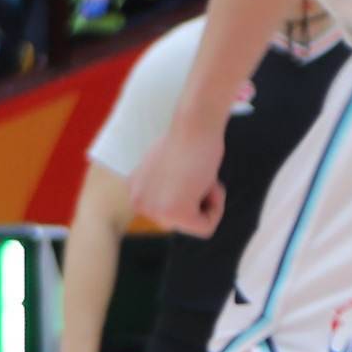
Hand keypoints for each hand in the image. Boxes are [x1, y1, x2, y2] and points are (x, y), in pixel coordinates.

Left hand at [126, 114, 227, 239]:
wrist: (195, 122)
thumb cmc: (189, 138)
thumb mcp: (168, 167)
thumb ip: (167, 186)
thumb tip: (175, 196)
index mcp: (134, 191)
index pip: (169, 210)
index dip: (188, 192)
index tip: (185, 168)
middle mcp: (138, 202)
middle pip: (180, 221)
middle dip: (197, 198)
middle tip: (195, 170)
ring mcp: (153, 210)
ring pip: (194, 225)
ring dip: (207, 200)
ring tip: (200, 175)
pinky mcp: (173, 213)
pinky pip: (206, 228)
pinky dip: (217, 207)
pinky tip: (208, 183)